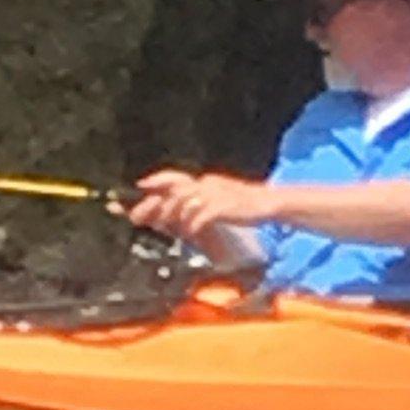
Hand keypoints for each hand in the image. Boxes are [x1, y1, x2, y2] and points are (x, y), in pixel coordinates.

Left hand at [126, 168, 274, 244]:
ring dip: (172, 216)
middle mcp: (207, 184)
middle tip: (139, 217)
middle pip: (174, 191)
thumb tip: (179, 215)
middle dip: (155, 204)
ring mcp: (215, 194)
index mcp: (204, 181)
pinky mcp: (224, 206)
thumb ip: (199, 205)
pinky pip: (201, 215)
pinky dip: (192, 224)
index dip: (155, 181)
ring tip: (165, 226)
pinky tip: (189, 231)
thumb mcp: (218, 201)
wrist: (269, 203)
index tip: (139, 186)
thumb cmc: (243, 206)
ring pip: (185, 202)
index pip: (175, 178)